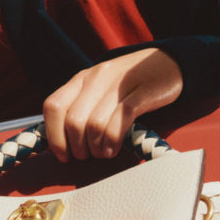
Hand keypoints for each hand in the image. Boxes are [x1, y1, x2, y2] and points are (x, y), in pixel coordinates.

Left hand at [43, 48, 182, 161]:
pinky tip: (114, 148)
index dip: (54, 135)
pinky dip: (113, 140)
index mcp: (80, 79)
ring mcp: (119, 84)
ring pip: (95, 124)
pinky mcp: (142, 93)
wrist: (165, 63)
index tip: (63, 155)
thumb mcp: (97, 89)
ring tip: (103, 153)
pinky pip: (120, 120)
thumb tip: (59, 142)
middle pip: (74, 121)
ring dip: (96, 147)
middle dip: (77, 147)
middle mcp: (96, 78)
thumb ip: (79, 108)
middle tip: (87, 156)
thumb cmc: (127, 84)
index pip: (53, 106)